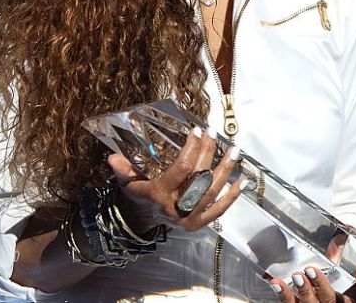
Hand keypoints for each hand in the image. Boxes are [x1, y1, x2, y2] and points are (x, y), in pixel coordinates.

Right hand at [107, 126, 246, 232]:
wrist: (140, 220)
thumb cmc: (136, 193)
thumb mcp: (126, 180)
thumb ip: (122, 168)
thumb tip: (112, 158)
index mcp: (158, 194)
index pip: (181, 169)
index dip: (191, 149)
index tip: (197, 131)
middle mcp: (174, 207)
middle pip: (199, 177)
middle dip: (209, 153)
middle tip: (215, 134)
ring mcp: (188, 218)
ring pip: (212, 192)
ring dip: (226, 170)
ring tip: (235, 151)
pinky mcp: (197, 224)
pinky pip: (218, 210)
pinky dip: (232, 196)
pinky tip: (242, 181)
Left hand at [269, 232, 355, 301]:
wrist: (341, 247)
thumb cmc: (351, 253)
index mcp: (348, 300)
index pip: (336, 300)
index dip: (322, 288)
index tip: (311, 270)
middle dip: (306, 293)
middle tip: (298, 275)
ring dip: (288, 299)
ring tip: (278, 284)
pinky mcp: (301, 301)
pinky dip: (281, 295)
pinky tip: (273, 283)